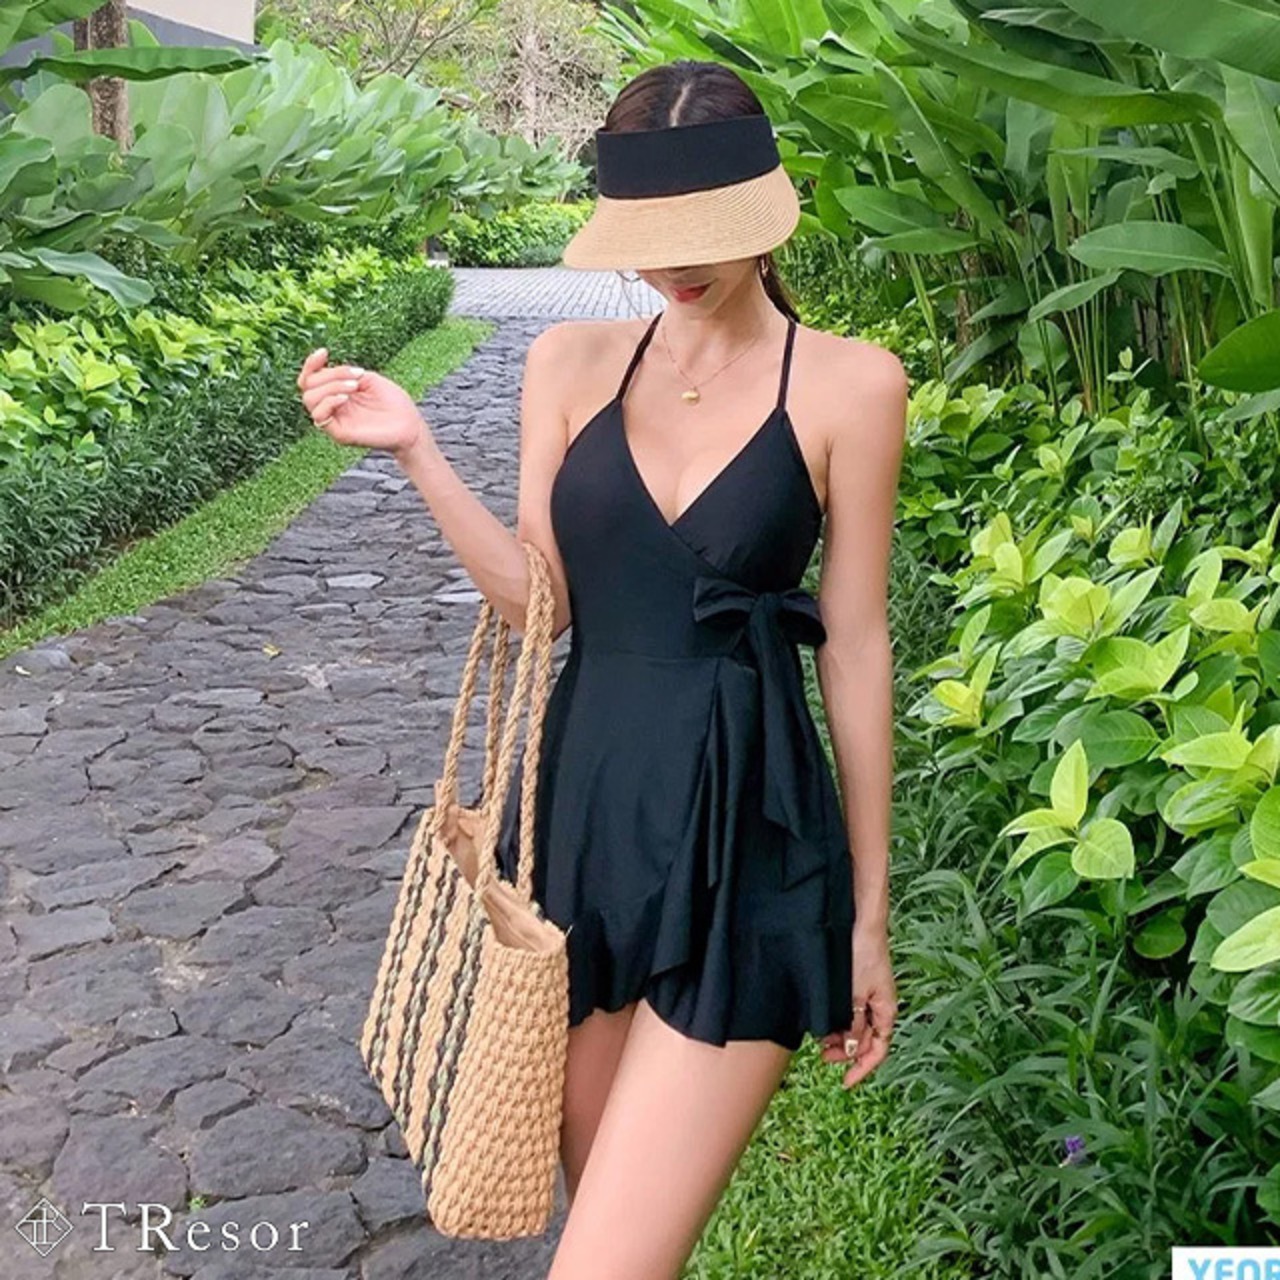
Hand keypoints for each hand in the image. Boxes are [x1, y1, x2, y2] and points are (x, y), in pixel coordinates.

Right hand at [297, 346, 429, 458]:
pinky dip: (329, 402)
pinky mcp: (339, 433)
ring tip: (354, 386)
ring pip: (310, 399)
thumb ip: (345, 373)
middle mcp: (332, 405)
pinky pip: (319, 417)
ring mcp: (334, 420)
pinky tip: (346, 398)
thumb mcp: (368, 379)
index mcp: (337, 391)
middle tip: (356, 377)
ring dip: (330, 387)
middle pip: (308, 386)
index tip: (324, 352)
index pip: (310, 378)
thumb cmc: (393, 402)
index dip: (311, 364)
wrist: (410, 424)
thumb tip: (325, 370)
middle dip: (329, 375)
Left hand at [820, 921, 896, 1088]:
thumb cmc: (863, 953)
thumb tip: (849, 1050)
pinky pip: (848, 1010)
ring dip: (838, 1036)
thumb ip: (853, 1024)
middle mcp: (879, 1006)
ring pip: (854, 1026)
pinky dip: (836, 1019)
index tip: (844, 1081)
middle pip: (864, 1040)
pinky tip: (822, 1019)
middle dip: (845, 1051)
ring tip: (819, 1038)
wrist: (860, 921)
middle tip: (822, 1055)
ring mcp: (867, 995)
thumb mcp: (855, 994)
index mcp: (886, 1011)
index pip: (878, 1050)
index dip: (862, 1068)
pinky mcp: (856, 984)